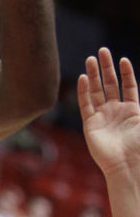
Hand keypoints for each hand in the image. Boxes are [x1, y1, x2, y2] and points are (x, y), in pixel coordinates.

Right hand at [77, 48, 139, 177]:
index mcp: (132, 110)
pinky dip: (84, 91)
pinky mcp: (90, 124)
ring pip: (96, 90)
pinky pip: (86, 104)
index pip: (128, 86)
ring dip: (94, 75)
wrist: (127, 165)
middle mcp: (116, 111)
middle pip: (110, 84)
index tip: (123, 60)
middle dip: (106, 68)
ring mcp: (102, 116)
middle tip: (102, 51)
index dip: (126, 73)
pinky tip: (83, 78)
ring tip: (91, 59)